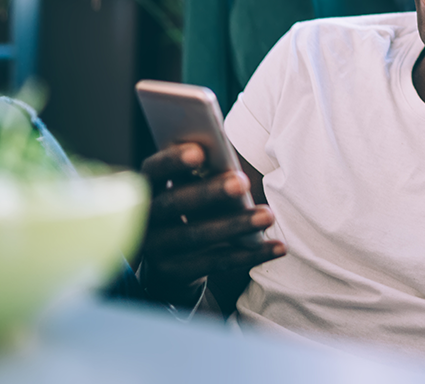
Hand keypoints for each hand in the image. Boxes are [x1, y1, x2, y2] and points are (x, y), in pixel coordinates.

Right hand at [139, 142, 283, 306]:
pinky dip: (250, 254)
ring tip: (269, 215)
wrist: (168, 264)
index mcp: (148, 186)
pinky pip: (216, 262)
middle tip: (243, 181)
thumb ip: (197, 171)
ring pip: (197, 235)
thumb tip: (225, 154)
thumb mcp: (185, 186)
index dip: (173, 160)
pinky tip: (278, 247)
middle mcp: (146, 218)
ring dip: (236, 225)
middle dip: (210, 191)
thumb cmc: (187, 207)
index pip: (154, 169)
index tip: (200, 151)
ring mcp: (157, 249)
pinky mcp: (176, 273)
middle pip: (175, 202)